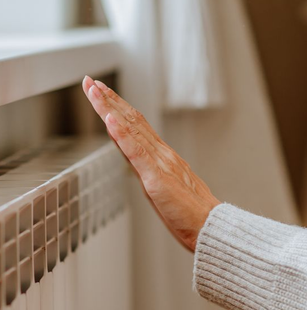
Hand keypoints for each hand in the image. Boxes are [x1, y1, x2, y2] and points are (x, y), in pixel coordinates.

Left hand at [81, 76, 221, 252]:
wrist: (211, 227)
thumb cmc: (192, 215)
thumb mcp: (167, 189)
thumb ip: (153, 173)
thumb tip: (138, 164)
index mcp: (163, 157)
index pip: (137, 126)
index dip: (118, 107)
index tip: (102, 93)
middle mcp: (162, 154)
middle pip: (132, 120)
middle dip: (109, 100)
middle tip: (91, 82)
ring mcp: (159, 164)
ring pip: (131, 129)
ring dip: (110, 108)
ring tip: (95, 91)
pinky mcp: (157, 178)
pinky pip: (137, 152)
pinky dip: (123, 134)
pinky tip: (111, 120)